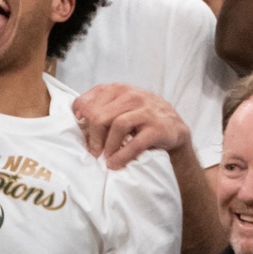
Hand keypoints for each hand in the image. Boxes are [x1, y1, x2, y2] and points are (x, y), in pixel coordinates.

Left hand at [73, 83, 192, 169]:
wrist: (174, 129)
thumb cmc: (140, 120)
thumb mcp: (120, 109)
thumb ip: (100, 110)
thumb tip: (77, 124)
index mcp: (118, 90)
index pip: (88, 101)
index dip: (80, 118)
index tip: (81, 130)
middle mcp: (132, 96)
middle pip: (99, 115)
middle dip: (93, 137)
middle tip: (94, 151)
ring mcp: (147, 110)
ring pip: (117, 125)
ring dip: (107, 146)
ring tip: (106, 157)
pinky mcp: (158, 127)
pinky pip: (135, 143)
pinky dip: (122, 155)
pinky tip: (116, 163)